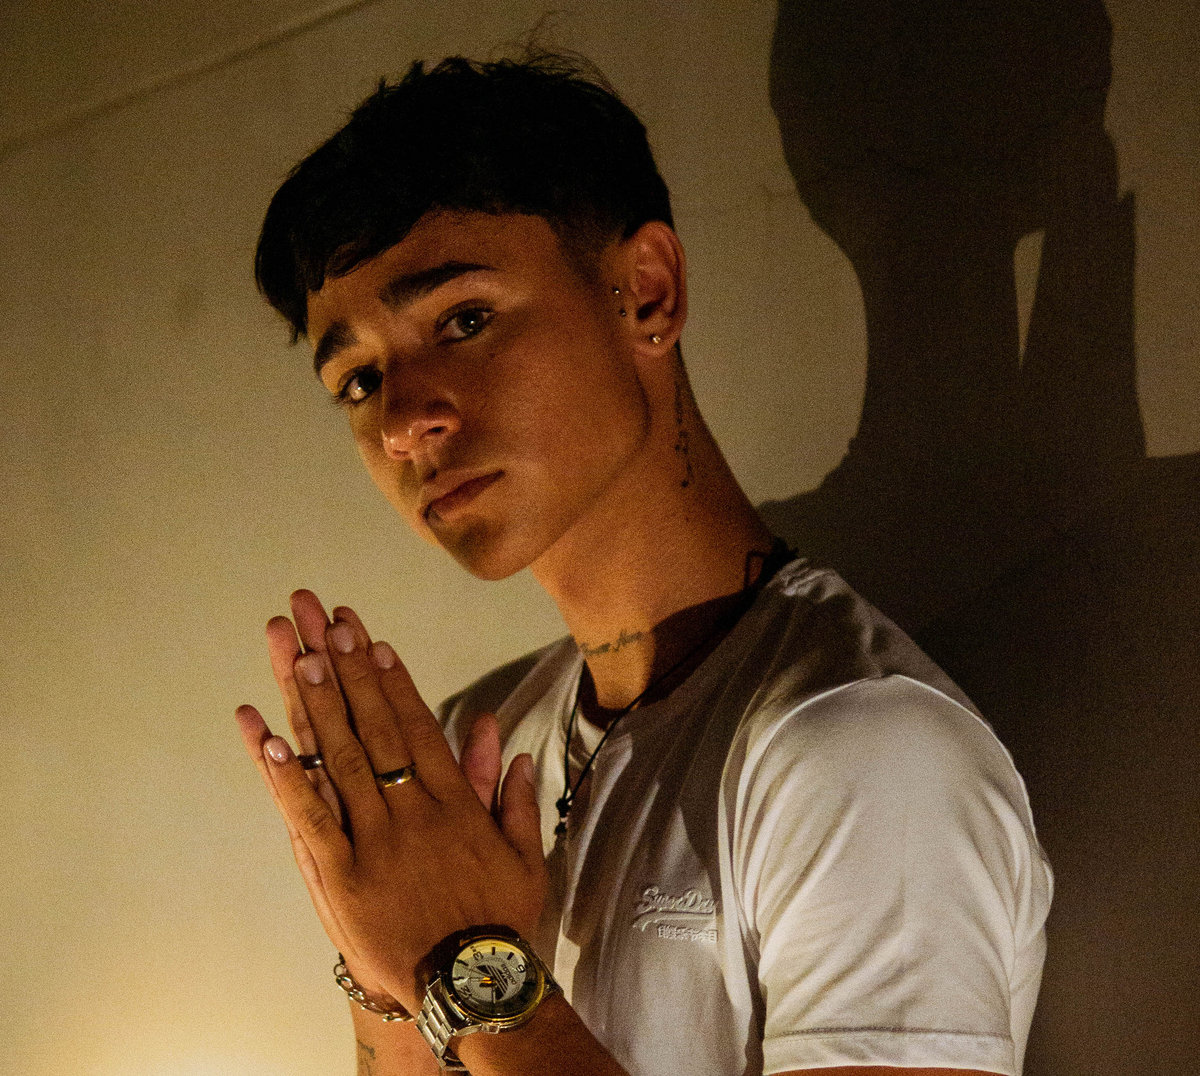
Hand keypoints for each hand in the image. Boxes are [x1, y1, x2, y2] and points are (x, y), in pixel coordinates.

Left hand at [236, 590, 545, 1013]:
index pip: (417, 727)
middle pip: (373, 728)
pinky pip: (309, 818)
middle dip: (348, 671)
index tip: (373, 641)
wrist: (470, 986)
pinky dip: (287, 776)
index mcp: (454, 803)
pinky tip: (267, 736)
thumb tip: (508, 746)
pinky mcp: (341, 877)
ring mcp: (374, 841)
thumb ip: (513, 798)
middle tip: (325, 622)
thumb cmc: (498, 921)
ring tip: (296, 654)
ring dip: (317, 703)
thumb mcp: (524, 856)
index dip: (392, 681)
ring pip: (341, 760)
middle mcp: (412, 811)